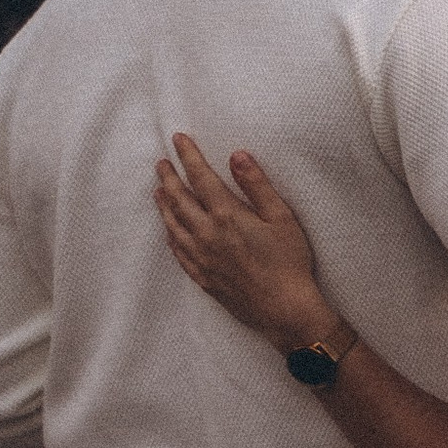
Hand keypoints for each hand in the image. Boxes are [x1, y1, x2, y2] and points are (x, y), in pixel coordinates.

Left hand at [154, 136, 354, 359]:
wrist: (284, 309)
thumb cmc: (289, 262)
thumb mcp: (281, 217)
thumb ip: (256, 184)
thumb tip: (237, 156)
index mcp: (227, 215)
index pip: (200, 177)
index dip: (188, 156)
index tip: (178, 139)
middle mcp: (207, 234)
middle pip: (179, 199)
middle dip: (169, 177)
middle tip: (161, 162)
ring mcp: (201, 257)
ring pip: (173, 224)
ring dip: (164, 204)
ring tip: (158, 190)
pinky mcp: (202, 277)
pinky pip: (177, 251)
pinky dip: (170, 234)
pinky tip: (169, 229)